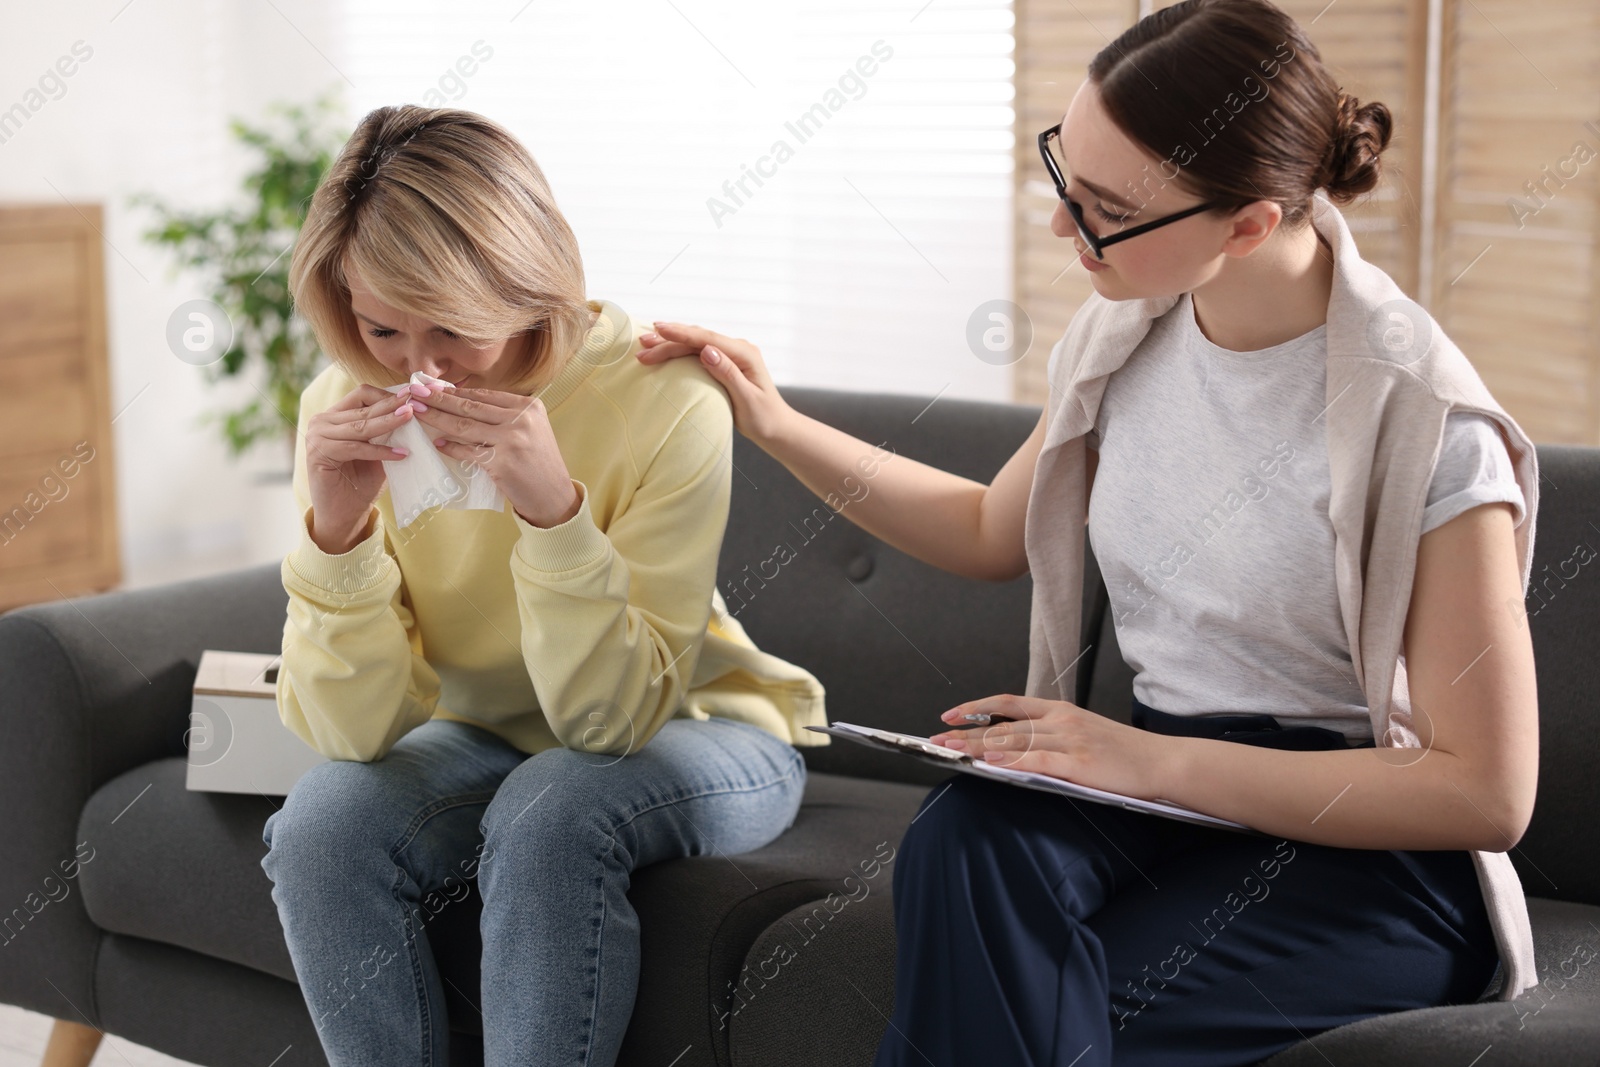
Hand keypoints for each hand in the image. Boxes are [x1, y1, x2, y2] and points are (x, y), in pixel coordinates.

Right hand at [305, 383, 427, 552]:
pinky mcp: (318, 453)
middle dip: (393, 405)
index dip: (389, 394)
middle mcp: (322, 421)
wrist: (344, 514)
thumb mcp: (379, 451)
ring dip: (388, 422)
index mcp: (336, 416)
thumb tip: (417, 411)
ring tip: (411, 419)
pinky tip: (401, 454)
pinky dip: (380, 451)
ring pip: (360, 425)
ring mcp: (317, 436)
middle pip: (363, 406)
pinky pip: (355, 447)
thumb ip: (389, 431)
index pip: (363, 394)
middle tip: (417, 402)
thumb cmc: (362, 482)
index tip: (415, 394)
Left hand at [408, 383, 580, 527]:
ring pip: (464, 425)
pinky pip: (468, 451)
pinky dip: (451, 447)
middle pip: (471, 406)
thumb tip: (463, 402)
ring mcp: (512, 440)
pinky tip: (437, 443)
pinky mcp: (502, 462)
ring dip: (437, 418)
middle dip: (439, 398)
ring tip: (417, 412)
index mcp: (529, 406)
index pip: (484, 395)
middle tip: (416, 392)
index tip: (433, 387)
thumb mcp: (531, 430)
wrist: (554, 495)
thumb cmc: (539, 463)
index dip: (456, 391)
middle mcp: (521, 418)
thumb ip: (505, 416)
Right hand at [635, 322, 791, 443]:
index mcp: (744, 353)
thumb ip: (727, 373)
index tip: (658, 329)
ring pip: (695, 343)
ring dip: (670, 343)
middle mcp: (738, 349)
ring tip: (646, 344)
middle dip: (668, 339)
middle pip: (698, 338)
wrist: (777, 428)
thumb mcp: (746, 399)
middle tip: (642, 344)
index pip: (707, 338)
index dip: (681, 333)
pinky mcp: (725, 363)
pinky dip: (679, 350)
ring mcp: (731, 355)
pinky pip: (698, 351)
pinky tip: (665, 349)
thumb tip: (707, 350)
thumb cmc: (764, 418)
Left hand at [927, 694, 1179, 801]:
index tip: (951, 715)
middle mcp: (1061, 720)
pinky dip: (1010, 762)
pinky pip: (1037, 760)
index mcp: (1061, 710)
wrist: (1161, 762)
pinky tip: (990, 764)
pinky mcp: (1078, 763)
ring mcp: (1070, 740)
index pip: (1009, 704)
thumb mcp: (1084, 734)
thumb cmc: (1123, 753)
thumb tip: (1010, 749)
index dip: (976, 708)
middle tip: (938, 740)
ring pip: (1014, 742)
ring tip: (953, 752)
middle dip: (967, 733)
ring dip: (979, 748)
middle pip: (1004, 726)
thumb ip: (1050, 737)